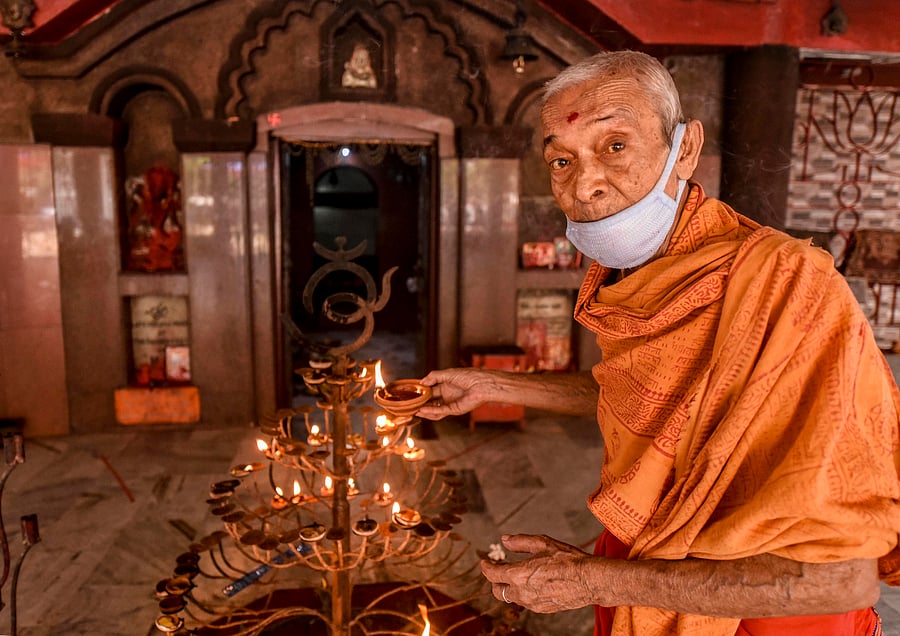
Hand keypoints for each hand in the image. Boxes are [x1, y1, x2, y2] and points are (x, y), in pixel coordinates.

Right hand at [415, 368, 493, 419]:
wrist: (482, 384)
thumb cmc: (469, 376)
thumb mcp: (448, 373)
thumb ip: (433, 377)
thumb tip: (421, 382)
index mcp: (446, 385)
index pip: (430, 390)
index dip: (421, 392)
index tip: (411, 393)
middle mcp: (447, 395)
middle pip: (430, 401)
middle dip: (420, 403)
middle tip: (409, 404)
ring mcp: (450, 403)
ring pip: (434, 409)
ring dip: (424, 410)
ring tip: (413, 410)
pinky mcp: (454, 410)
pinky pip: (440, 411)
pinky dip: (431, 411)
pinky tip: (422, 410)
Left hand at [481, 534, 596, 612]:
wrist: (589, 580)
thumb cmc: (568, 559)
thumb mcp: (543, 543)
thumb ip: (520, 542)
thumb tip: (505, 540)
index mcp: (518, 575)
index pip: (492, 574)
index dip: (486, 567)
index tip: (484, 561)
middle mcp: (522, 592)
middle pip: (497, 590)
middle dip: (494, 580)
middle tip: (498, 569)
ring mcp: (532, 603)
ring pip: (511, 598)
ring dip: (509, 587)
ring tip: (515, 575)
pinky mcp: (542, 609)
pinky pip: (525, 602)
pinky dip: (522, 593)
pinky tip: (531, 584)